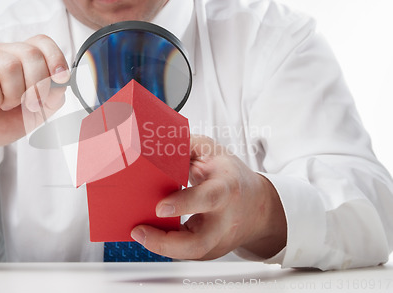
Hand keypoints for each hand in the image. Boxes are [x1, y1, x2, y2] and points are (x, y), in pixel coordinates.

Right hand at [0, 35, 69, 161]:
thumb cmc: (1, 120)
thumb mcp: (37, 113)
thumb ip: (53, 96)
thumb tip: (62, 81)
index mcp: (22, 58)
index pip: (43, 42)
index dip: (56, 59)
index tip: (61, 79)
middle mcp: (3, 52)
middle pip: (30, 53)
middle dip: (36, 85)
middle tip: (29, 104)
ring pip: (9, 66)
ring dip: (11, 95)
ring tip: (2, 104)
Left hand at [131, 135, 286, 259]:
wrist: (258, 205)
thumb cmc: (231, 175)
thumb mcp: (211, 152)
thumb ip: (185, 146)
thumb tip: (156, 142)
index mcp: (225, 189)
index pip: (207, 199)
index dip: (183, 204)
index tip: (160, 207)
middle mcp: (223, 220)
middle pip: (198, 242)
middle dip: (165, 242)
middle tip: (139, 231)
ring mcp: (218, 240)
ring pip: (190, 255)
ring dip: (160, 247)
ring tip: (139, 233)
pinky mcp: (210, 252)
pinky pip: (186, 255)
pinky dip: (166, 248)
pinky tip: (151, 237)